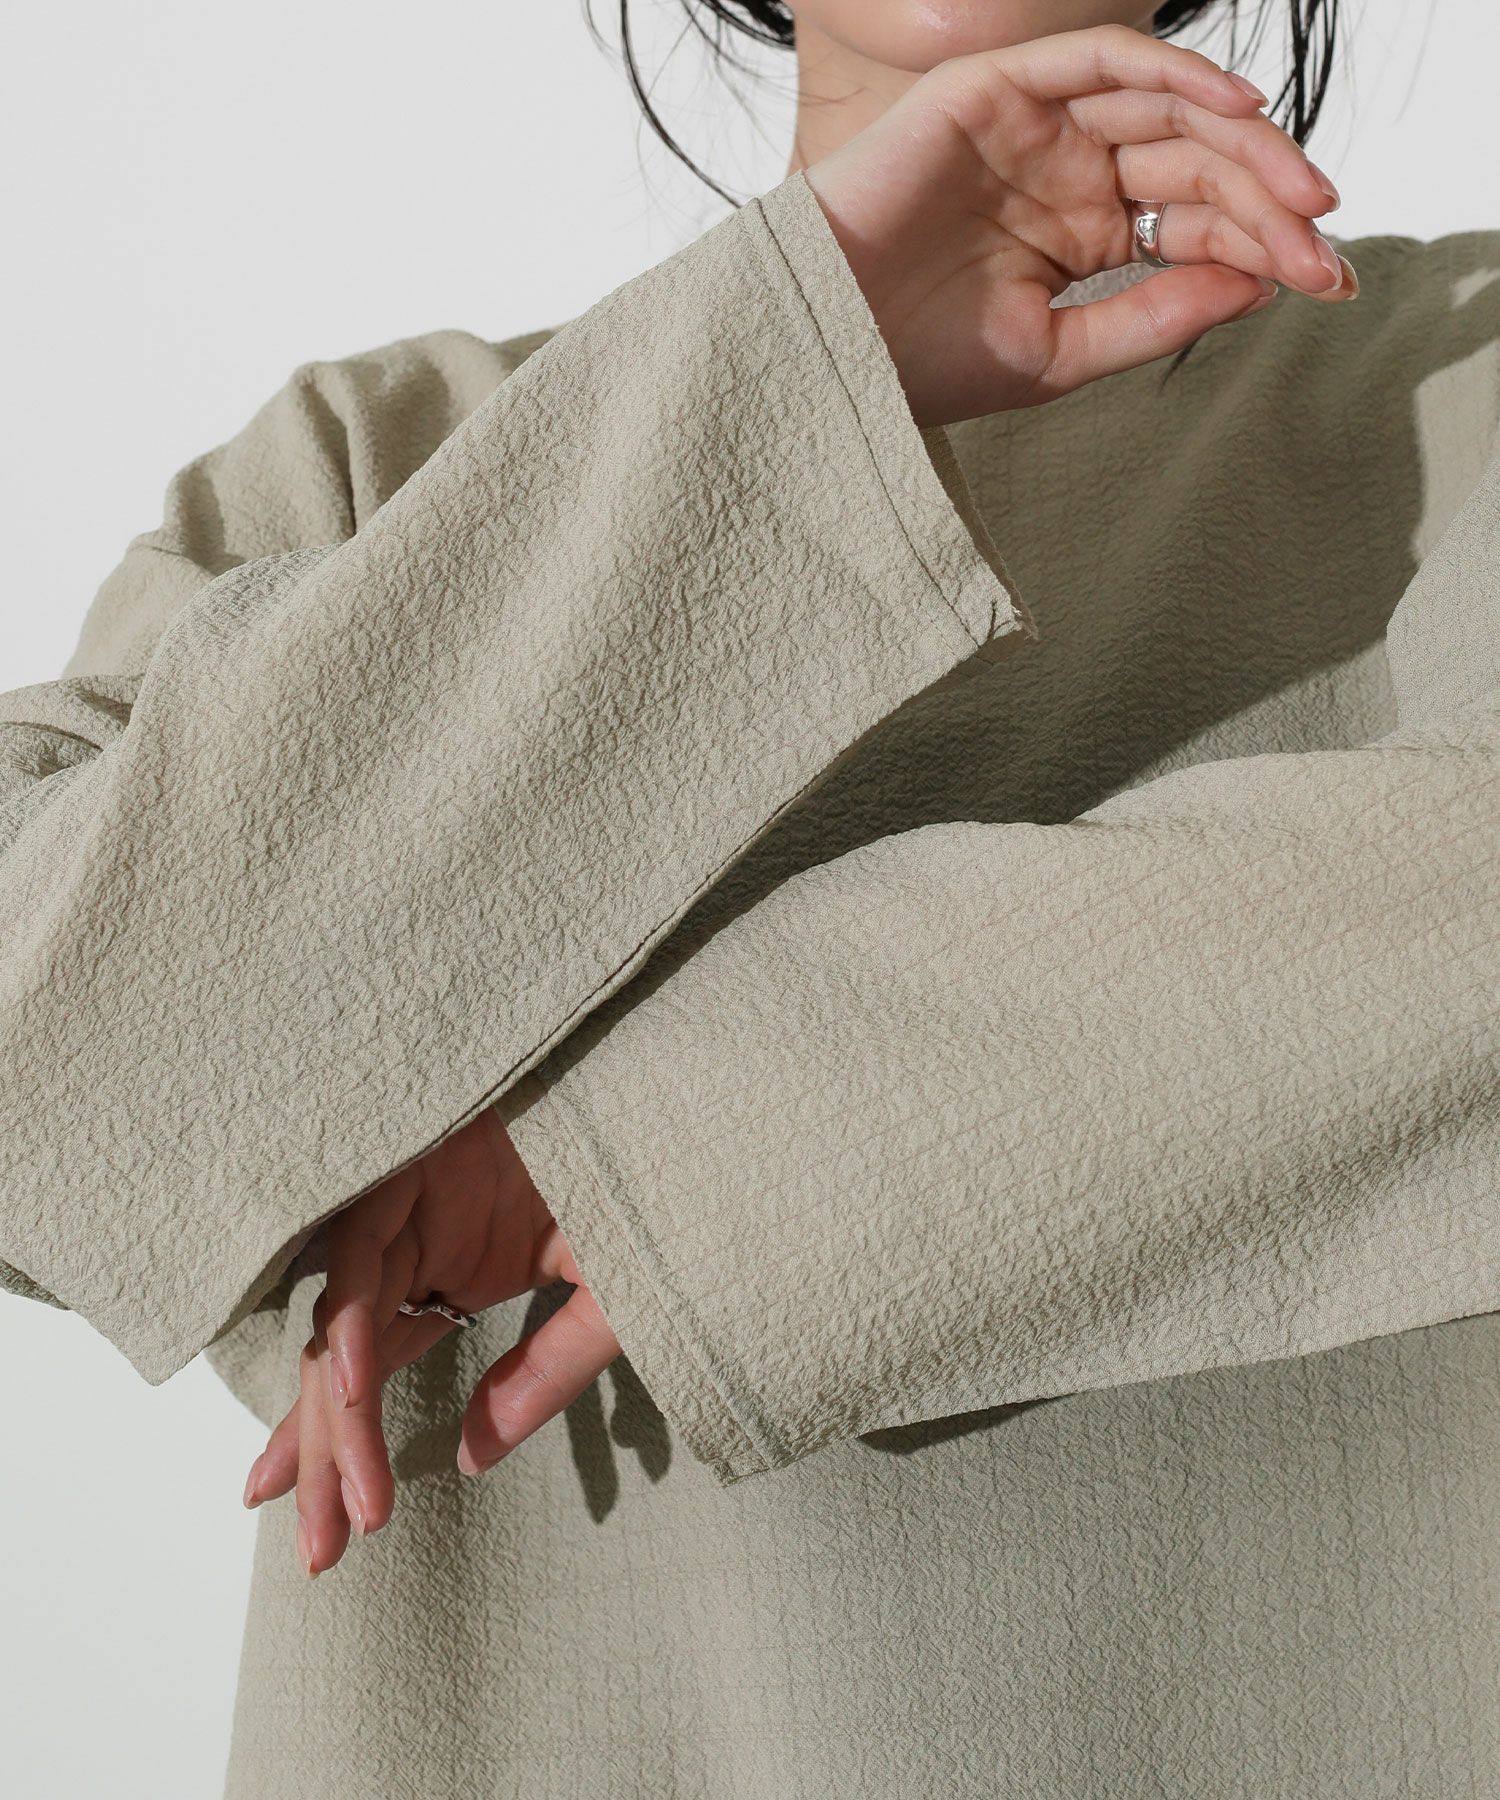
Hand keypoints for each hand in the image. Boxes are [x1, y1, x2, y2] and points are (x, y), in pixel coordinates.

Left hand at [240, 1105, 621, 1576]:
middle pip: (347, 1359)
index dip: (349, 1450)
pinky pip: (361, 1246)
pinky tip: (355, 1387)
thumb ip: (544, 1374)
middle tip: (322, 1552)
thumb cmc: (655, 1176)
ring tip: (344, 1502)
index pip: (379, 1370)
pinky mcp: (407, 1157)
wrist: (681, 1086)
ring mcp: (408, 1197)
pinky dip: (356, 1315)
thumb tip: (471, 1460)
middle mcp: (418, 1237)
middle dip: (329, 1455)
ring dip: (338, 1410)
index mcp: (456, 1266)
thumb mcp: (611, 1298)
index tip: (336, 1539)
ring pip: (344, 1317)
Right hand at [802, 22, 1355, 428]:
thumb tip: (1258, 283)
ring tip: (1300, 190)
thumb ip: (1156, 314)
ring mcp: (1037, 131)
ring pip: (1166, 111)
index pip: (1192, 224)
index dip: (1263, 246)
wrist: (825, 346)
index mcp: (1077, 238)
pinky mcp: (1000, 91)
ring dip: (1241, 142)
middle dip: (1268, 201)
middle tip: (1321, 242)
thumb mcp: (1061, 355)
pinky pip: (1105, 60)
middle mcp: (1066, 177)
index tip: (1322, 280)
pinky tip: (1234, 113)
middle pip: (1195, 167)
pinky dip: (1175, 72)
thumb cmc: (916, 363)